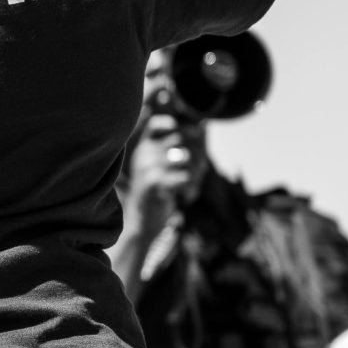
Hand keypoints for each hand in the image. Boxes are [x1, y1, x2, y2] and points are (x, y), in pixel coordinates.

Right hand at [122, 113, 200, 227]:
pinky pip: (184, 176)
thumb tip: (205, 126)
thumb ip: (186, 146)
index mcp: (146, 146)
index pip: (161, 124)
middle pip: (180, 137)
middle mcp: (144, 152)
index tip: (194, 141)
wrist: (143, 222)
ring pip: (185, 157)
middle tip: (200, 171)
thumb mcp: (169, 166)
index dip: (181, 128)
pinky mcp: (152, 184)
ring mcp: (146, 167)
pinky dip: (191, 188)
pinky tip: (187, 197)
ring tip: (194, 184)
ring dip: (197, 172)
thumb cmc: (162, 192)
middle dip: (198, 153)